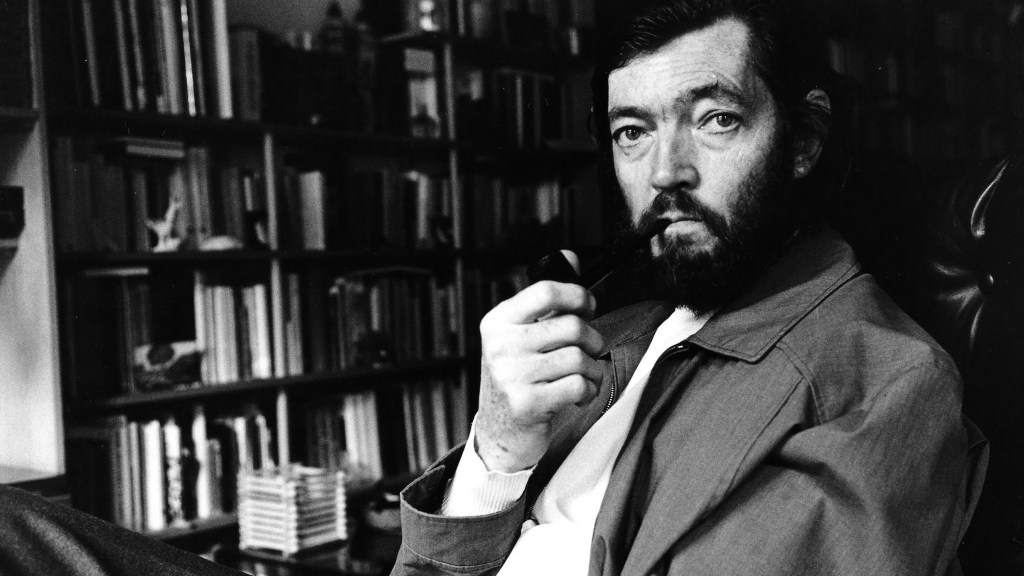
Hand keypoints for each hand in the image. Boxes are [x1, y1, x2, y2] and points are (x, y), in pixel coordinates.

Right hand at [475, 281, 605, 472]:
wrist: (500, 432)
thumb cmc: (519, 378)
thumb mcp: (523, 335)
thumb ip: (546, 299)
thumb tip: (571, 256)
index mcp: (498, 321)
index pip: (546, 291)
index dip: (577, 295)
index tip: (587, 306)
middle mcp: (501, 346)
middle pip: (571, 326)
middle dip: (592, 340)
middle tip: (588, 351)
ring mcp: (512, 376)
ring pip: (580, 358)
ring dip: (592, 370)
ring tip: (581, 377)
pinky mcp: (527, 403)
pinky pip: (579, 385)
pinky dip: (588, 391)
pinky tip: (576, 395)